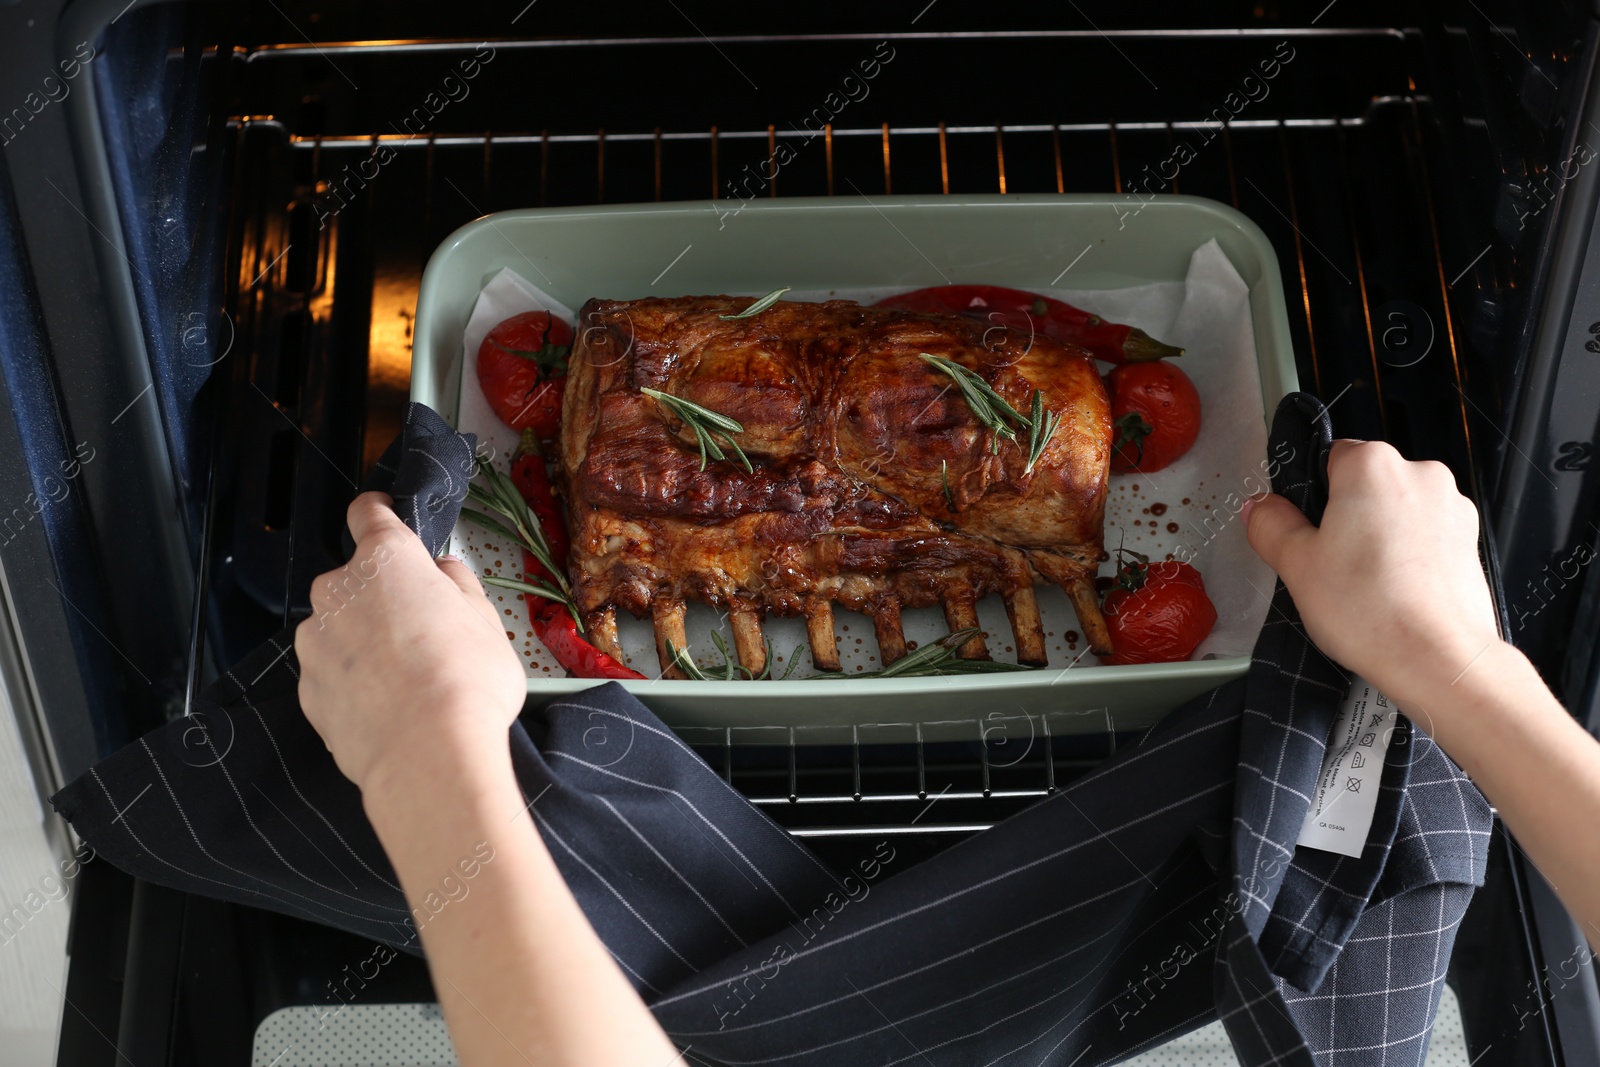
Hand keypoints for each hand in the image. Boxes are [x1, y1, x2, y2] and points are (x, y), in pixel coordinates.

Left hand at [294, 492, 526, 791]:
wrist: (427, 754)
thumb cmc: (464, 681)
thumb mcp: (487, 621)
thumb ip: (459, 586)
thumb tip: (445, 573)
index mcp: (386, 560)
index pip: (368, 514)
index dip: (379, 513)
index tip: (385, 517)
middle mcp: (339, 590)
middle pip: (354, 580)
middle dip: (381, 598)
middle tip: (423, 630)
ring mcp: (316, 641)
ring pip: (339, 629)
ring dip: (363, 642)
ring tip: (407, 679)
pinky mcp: (307, 689)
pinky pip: (330, 674)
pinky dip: (352, 684)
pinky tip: (387, 707)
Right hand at [1244, 440, 1498, 707]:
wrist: (1438, 659)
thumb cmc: (1373, 610)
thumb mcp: (1296, 565)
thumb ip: (1271, 525)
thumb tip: (1261, 508)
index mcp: (1371, 466)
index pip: (1327, 457)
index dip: (1310, 497)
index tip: (1305, 530)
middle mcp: (1418, 474)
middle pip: (1364, 485)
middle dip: (1346, 517)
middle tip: (1329, 563)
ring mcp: (1450, 507)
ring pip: (1395, 511)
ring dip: (1378, 536)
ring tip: (1364, 584)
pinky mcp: (1469, 539)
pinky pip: (1423, 535)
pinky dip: (1407, 555)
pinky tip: (1392, 591)